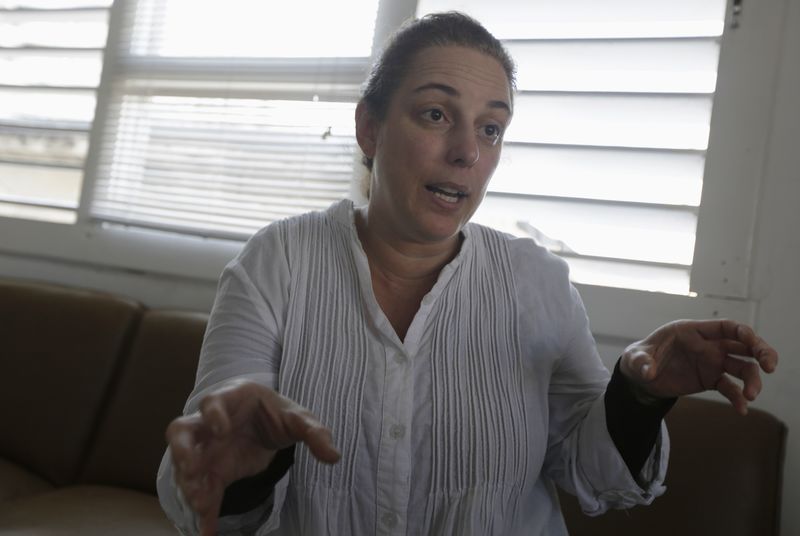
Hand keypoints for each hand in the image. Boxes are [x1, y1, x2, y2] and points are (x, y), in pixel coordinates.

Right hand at [165, 380, 339, 535]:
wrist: (266, 424)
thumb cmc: (276, 413)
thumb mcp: (298, 418)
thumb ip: (314, 432)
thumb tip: (334, 456)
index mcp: (231, 399)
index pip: (212, 402)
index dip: (213, 414)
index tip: (221, 430)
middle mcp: (209, 424)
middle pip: (181, 431)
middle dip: (182, 451)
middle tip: (192, 470)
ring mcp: (206, 448)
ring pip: (185, 464)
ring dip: (190, 484)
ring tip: (201, 505)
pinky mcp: (212, 472)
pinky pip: (203, 491)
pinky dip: (204, 512)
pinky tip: (207, 532)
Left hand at [620, 319, 777, 414]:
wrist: (640, 378)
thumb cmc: (639, 359)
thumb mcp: (634, 359)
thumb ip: (641, 362)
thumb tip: (648, 371)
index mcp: (692, 331)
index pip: (725, 327)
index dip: (742, 332)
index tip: (753, 342)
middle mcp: (708, 345)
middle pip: (743, 344)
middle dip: (761, 351)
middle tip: (770, 366)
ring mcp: (712, 363)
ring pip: (742, 367)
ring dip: (752, 380)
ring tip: (751, 396)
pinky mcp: (711, 380)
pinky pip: (730, 388)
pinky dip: (737, 398)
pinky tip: (742, 410)